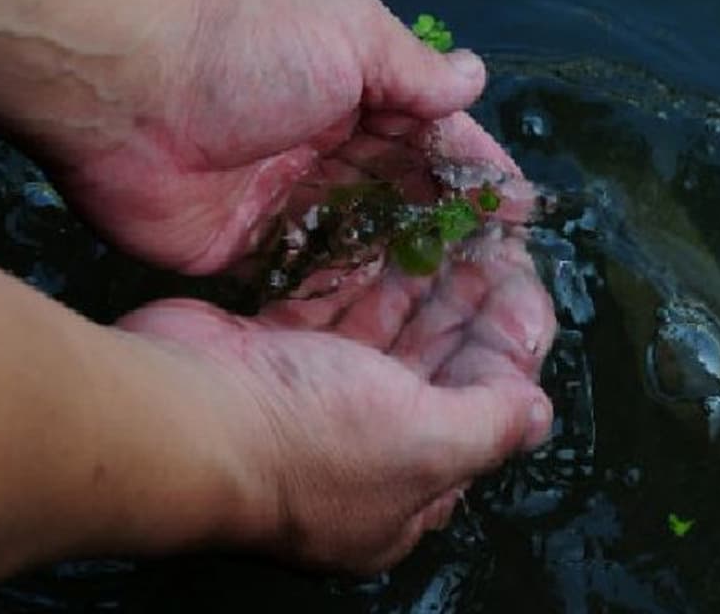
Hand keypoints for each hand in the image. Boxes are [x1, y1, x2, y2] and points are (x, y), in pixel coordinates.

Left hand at [52, 0, 488, 273]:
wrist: (117, 81)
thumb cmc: (242, 40)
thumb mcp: (348, 30)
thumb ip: (412, 68)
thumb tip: (473, 78)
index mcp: (348, 81)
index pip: (426, 132)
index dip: (470, 168)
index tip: (514, 209)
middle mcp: (317, 141)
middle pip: (396, 193)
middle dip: (446, 228)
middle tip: (499, 275)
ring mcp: (278, 197)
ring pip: (356, 240)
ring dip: (401, 269)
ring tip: (457, 314)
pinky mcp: (239, 246)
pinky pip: (302, 278)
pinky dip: (340, 298)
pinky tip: (386, 331)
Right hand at [114, 126, 555, 571]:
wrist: (180, 416)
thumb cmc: (311, 440)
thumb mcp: (425, 443)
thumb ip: (489, 424)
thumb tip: (539, 416)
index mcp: (402, 493)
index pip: (480, 415)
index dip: (506, 349)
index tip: (521, 284)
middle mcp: (357, 451)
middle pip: (431, 369)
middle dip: (463, 306)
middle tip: (489, 242)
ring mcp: (308, 401)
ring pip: (380, 335)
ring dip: (417, 284)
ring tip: (450, 226)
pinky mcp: (267, 354)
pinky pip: (327, 310)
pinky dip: (357, 277)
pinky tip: (386, 236)